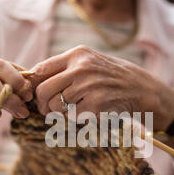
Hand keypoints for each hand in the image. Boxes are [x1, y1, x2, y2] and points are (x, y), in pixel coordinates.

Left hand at [30, 45, 173, 129]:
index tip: (35, 95)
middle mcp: (81, 68)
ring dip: (59, 113)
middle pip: (43, 91)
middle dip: (42, 105)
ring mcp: (89, 86)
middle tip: (47, 110)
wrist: (141, 88)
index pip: (40, 70)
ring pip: (55, 106)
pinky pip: (71, 117)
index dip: (33, 86)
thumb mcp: (89, 62)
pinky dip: (75, 120)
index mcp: (77, 54)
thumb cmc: (111, 77)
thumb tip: (32, 80)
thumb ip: (64, 68)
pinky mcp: (96, 104)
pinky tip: (86, 114)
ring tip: (72, 110)